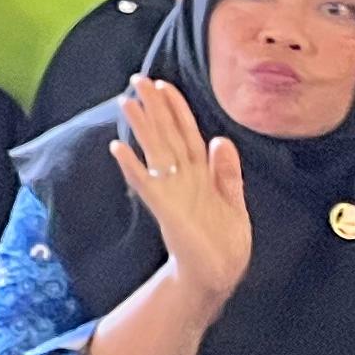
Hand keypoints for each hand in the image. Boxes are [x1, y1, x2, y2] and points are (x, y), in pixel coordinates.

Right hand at [112, 76, 250, 311]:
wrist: (219, 275)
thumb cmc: (225, 242)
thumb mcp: (235, 203)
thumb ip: (227, 172)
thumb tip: (221, 139)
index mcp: (201, 175)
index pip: (186, 133)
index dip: (176, 109)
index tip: (164, 85)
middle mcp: (183, 178)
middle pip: (166, 135)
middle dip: (154, 107)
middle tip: (137, 80)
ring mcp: (171, 192)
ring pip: (154, 152)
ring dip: (141, 127)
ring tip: (125, 103)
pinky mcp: (165, 210)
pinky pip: (147, 184)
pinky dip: (133, 167)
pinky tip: (119, 148)